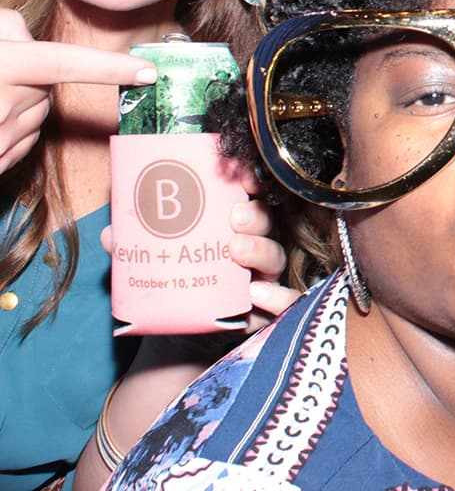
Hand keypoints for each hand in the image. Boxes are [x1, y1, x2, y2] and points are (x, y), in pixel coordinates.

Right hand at [0, 9, 154, 173]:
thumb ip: (7, 31)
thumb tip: (28, 34)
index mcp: (5, 68)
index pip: (66, 63)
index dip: (110, 67)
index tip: (148, 72)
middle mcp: (5, 106)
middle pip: (47, 90)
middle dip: (32, 80)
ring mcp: (1, 139)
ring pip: (36, 116)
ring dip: (19, 105)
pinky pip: (22, 140)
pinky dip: (9, 130)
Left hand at [98, 164, 299, 330]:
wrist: (182, 336)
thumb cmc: (176, 289)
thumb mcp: (156, 266)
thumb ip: (137, 251)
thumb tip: (112, 236)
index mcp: (232, 231)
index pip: (251, 200)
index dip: (254, 185)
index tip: (245, 178)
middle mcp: (254, 252)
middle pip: (267, 226)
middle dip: (255, 217)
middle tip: (234, 216)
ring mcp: (263, 281)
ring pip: (276, 259)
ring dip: (261, 250)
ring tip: (237, 249)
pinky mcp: (264, 313)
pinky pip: (283, 304)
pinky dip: (276, 298)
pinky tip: (256, 295)